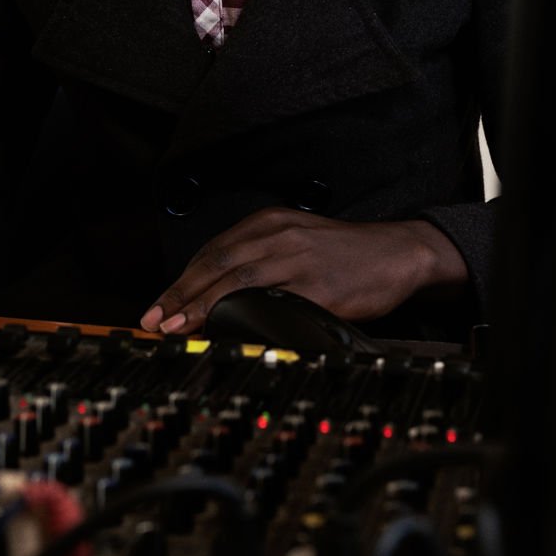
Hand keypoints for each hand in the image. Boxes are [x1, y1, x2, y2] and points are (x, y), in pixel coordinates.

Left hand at [139, 209, 465, 333]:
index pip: (213, 251)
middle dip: (182, 295)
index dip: (182, 281)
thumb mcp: (295, 240)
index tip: (158, 305)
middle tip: (155, 319)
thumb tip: (212, 296)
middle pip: (218, 264)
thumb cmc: (343, 252)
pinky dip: (248, 319)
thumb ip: (258, 259)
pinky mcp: (322, 288)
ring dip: (203, 307)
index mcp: (270, 222)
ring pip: (239, 282)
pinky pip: (277, 305)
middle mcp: (280, 235)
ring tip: (179, 327)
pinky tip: (230, 333)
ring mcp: (301, 261)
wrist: (399, 252)